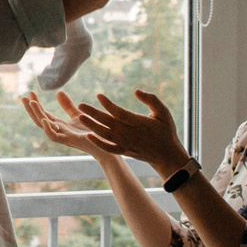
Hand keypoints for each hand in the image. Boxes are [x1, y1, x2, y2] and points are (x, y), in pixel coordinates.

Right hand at [21, 90, 112, 157]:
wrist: (108, 144)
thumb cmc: (93, 132)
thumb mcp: (79, 115)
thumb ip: (68, 105)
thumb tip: (57, 92)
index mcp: (61, 125)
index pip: (44, 114)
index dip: (36, 104)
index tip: (30, 92)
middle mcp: (60, 131)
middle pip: (40, 120)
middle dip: (31, 109)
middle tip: (23, 97)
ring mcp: (64, 136)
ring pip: (44, 127)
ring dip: (37, 115)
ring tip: (31, 103)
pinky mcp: (70, 141)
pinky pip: (54, 137)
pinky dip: (48, 129)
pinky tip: (44, 119)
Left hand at [65, 88, 191, 181]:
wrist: (166, 155)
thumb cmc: (165, 131)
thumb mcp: (164, 112)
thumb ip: (152, 99)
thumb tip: (136, 91)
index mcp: (139, 123)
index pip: (120, 113)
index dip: (109, 105)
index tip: (98, 95)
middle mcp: (130, 134)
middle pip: (109, 123)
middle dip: (94, 113)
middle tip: (80, 105)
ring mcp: (126, 144)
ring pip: (106, 135)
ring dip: (92, 126)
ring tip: (80, 117)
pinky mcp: (124, 151)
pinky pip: (109, 148)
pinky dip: (98, 143)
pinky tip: (88, 136)